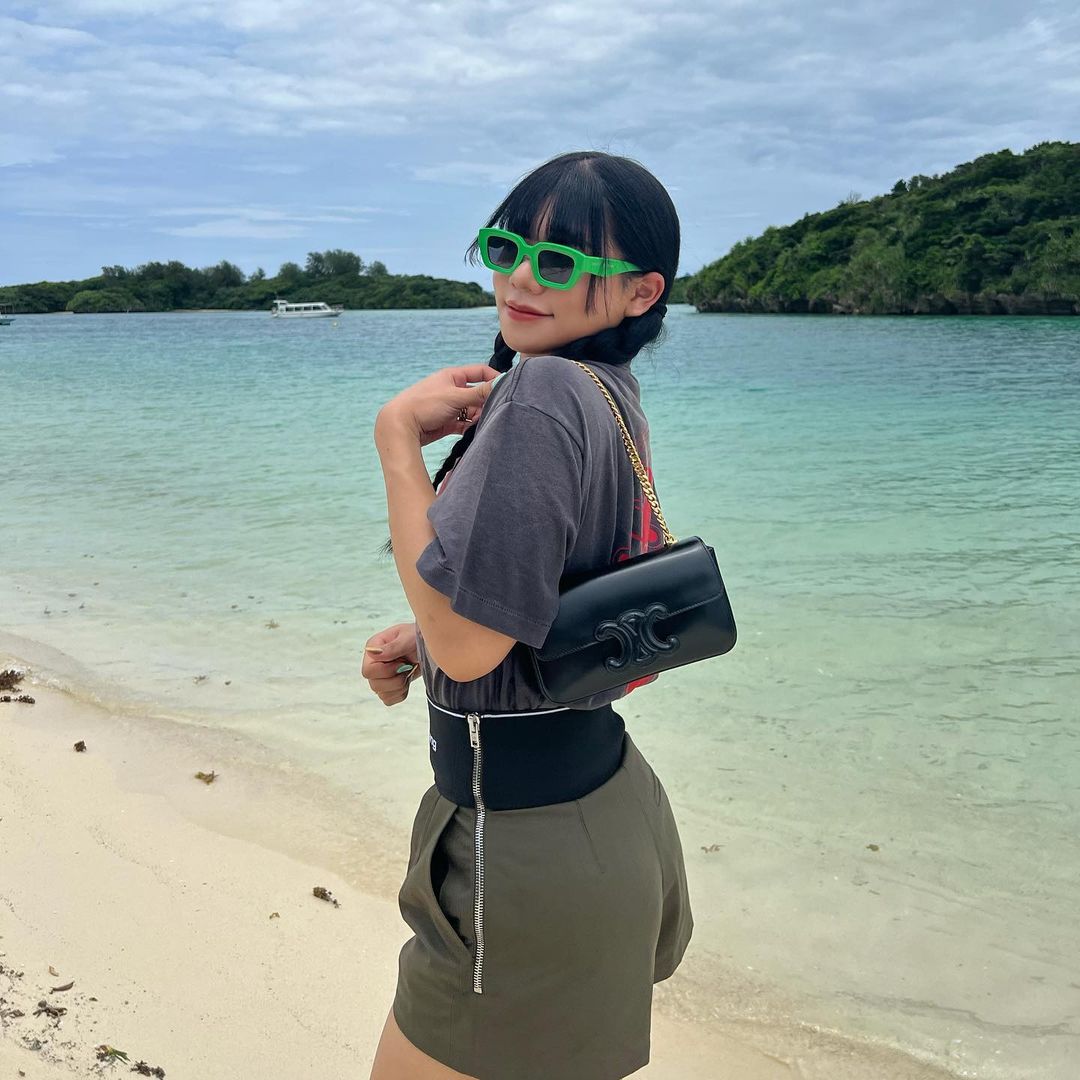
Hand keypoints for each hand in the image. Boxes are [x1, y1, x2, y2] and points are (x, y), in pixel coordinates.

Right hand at [362, 622, 423, 706]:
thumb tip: (372, 652)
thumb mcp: (408, 638)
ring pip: (382, 694)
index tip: (402, 662)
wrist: (430, 646)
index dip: (386, 671)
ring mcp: (379, 676)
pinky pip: (389, 700)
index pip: (368, 671)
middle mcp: (373, 663)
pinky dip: (401, 693)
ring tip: (408, 672)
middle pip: (374, 685)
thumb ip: (392, 647)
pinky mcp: (388, 687)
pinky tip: (407, 680)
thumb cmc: (418, 637)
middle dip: (396, 680)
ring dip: (400, 686)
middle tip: (407, 667)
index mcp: (374, 648)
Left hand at [376, 364, 499, 446]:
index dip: (494, 379)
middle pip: (477, 394)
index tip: (506, 389)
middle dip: (485, 403)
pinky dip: (469, 427)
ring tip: (480, 422)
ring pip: (471, 410)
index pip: (480, 372)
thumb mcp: (455, 396)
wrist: (401, 425)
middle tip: (493, 411)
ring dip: (478, 416)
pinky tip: (472, 431)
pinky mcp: (446, 422)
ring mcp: (449, 407)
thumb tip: (502, 384)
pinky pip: (463, 423)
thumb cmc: (424, 404)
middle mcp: (451, 390)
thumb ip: (480, 392)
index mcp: (453, 377)